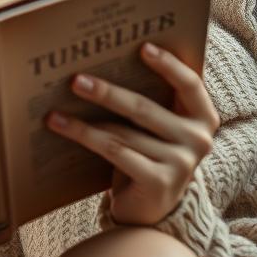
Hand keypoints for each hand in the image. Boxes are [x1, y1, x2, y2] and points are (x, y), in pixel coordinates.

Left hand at [46, 41, 219, 226]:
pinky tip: (61, 127)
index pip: (190, 84)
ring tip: (54, 110)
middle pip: (144, 108)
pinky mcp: (160, 183)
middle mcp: (199, 140)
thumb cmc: (149, 154)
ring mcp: (182, 164)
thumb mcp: (156, 126)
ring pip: (123, 133)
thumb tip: (100, 63)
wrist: (151, 211)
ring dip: (84, 121)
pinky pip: (116, 152)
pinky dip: (85, 138)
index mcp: (203, 118)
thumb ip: (149, 99)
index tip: (142, 46)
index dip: (168, 64)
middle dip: (106, 92)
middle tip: (76, 80)